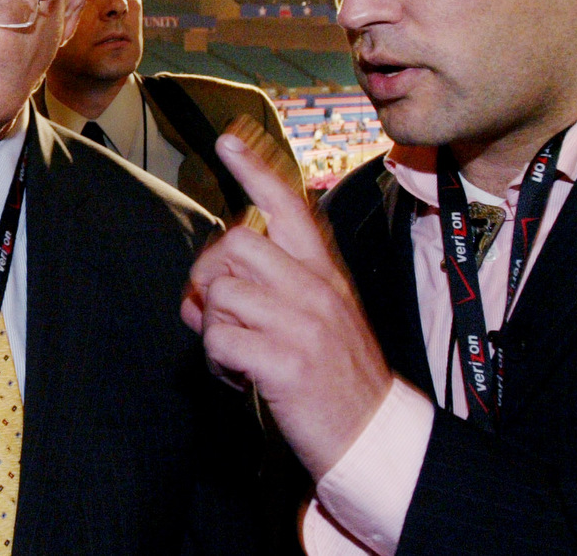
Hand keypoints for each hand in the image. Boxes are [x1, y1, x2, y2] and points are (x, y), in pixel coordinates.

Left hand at [182, 133, 391, 480]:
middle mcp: (316, 288)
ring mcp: (303, 324)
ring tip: (236, 357)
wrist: (375, 435)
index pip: (290, 206)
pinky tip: (240, 378)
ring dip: (213, 328)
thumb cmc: (337, 377)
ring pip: (221, 293)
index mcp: (325, 273)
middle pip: (236, 243)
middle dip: (209, 276)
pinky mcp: (286, 363)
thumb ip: (265, 294)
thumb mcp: (315, 320)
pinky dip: (217, 362)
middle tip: (216, 313)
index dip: (255, 171)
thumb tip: (201, 294)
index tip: (227, 142)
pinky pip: (220, 340)